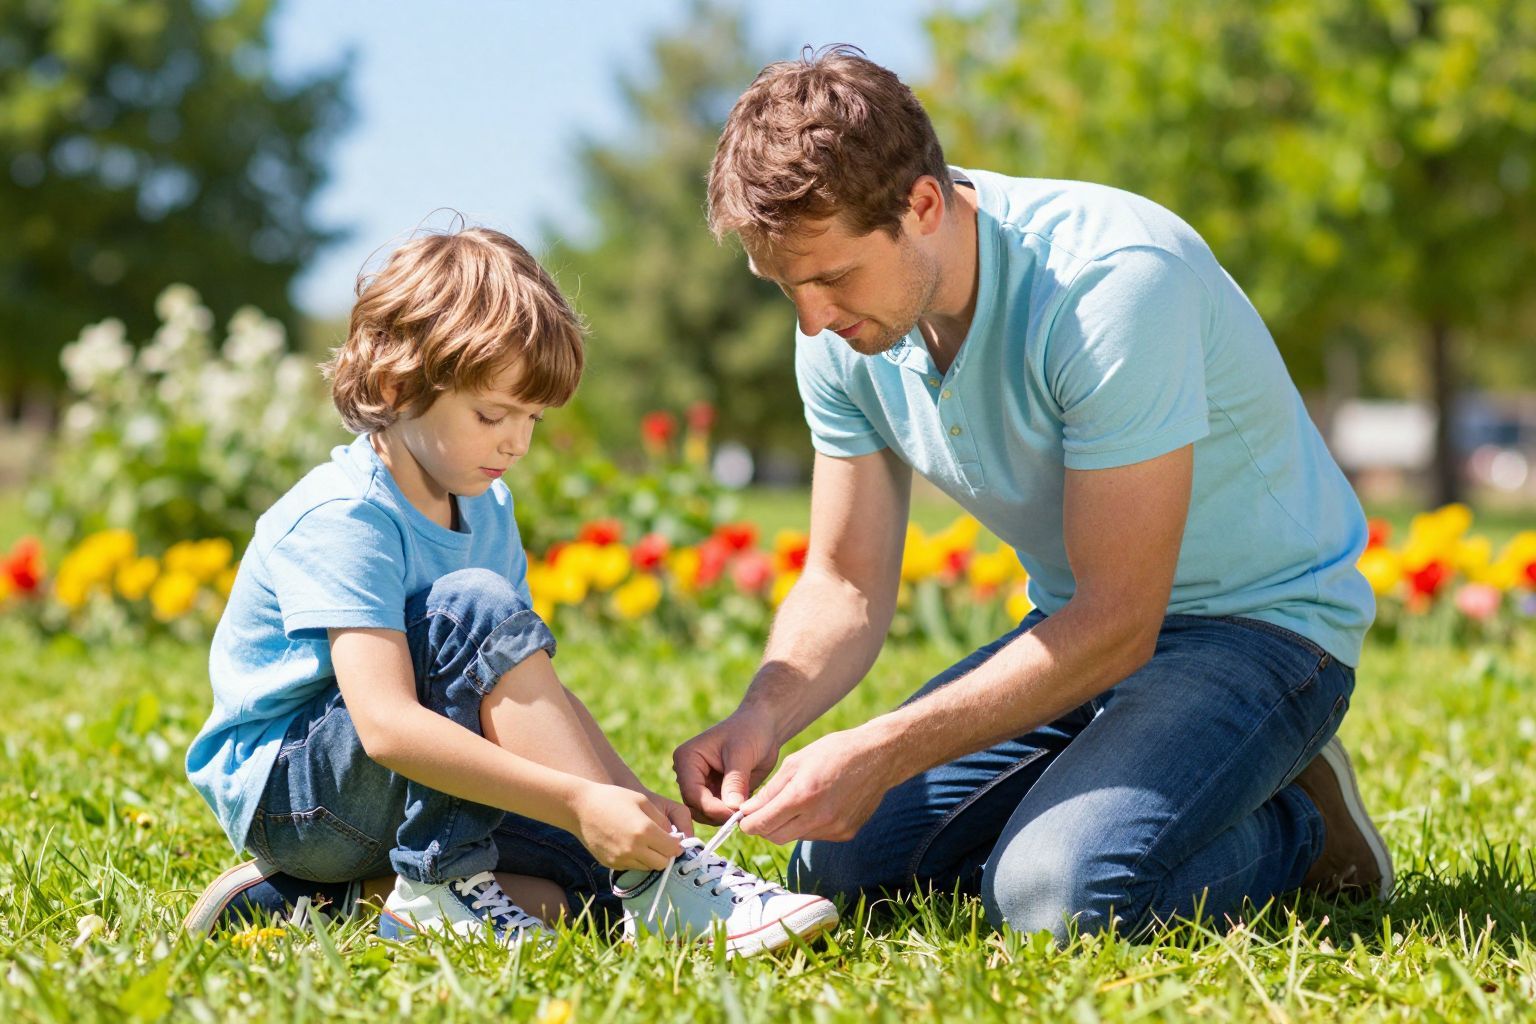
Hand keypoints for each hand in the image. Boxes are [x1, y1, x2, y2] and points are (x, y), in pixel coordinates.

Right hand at [570, 782, 684, 870]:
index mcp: (644, 831)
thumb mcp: (643, 801)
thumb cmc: (613, 798)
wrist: (580, 808)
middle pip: (662, 863)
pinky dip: (636, 860)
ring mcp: (621, 858)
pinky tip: (629, 844)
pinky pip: (632, 867)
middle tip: (662, 843)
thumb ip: (661, 820)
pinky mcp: (611, 864)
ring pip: (647, 868)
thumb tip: (675, 837)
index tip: (674, 839)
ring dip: (651, 858)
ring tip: (644, 842)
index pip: (672, 849)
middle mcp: (633, 848)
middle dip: (665, 854)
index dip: (676, 845)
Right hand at [672, 711, 780, 824]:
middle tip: (741, 817)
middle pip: (695, 806)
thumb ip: (735, 781)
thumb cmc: (750, 731)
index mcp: (687, 758)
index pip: (692, 792)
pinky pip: (716, 812)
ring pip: (704, 813)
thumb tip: (732, 809)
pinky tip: (744, 808)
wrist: (763, 727)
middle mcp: (688, 773)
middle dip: (717, 814)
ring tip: (744, 811)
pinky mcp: (713, 792)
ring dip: (722, 817)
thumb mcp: (742, 753)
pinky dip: (729, 814)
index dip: (711, 808)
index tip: (734, 814)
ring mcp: (700, 784)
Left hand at [738, 726, 895, 843]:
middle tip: (763, 811)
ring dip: (788, 825)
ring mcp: (834, 829)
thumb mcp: (796, 762)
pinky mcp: (846, 834)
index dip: (747, 823)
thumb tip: (748, 811)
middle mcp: (819, 818)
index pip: (762, 825)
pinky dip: (808, 825)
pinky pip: (816, 835)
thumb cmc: (834, 751)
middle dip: (764, 827)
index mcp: (802, 796)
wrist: (878, 756)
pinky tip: (818, 804)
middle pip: (776, 837)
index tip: (744, 817)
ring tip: (797, 800)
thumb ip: (770, 791)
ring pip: (796, 837)